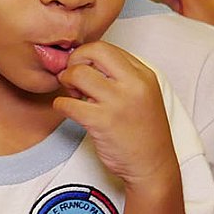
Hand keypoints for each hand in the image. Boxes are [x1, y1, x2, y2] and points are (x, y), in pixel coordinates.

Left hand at [54, 42, 178, 189]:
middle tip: (74, 79)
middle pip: (92, 52)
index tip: (83, 69)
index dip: (87, 55)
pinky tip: (67, 110)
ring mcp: (118, 103)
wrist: (153, 166)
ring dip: (67, 82)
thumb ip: (121, 75)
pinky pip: (67, 103)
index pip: (106, 47)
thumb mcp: (143, 94)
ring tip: (74, 95)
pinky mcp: (102, 122)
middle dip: (75, 62)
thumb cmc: (143, 131)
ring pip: (77, 74)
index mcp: (144, 75)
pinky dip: (60, 104)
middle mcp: (133, 85)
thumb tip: (86, 61)